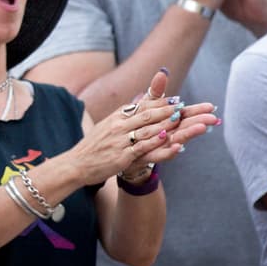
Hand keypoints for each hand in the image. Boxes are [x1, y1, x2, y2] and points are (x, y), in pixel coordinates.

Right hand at [64, 69, 217, 184]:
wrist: (76, 164)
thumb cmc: (95, 146)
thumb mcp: (109, 125)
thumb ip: (127, 114)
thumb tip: (141, 102)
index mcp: (118, 116)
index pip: (143, 106)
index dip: (162, 104)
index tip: (178, 101)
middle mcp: (120, 125)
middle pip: (151, 115)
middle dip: (173, 111)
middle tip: (190, 109)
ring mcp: (121, 140)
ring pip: (149, 129)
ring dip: (171, 124)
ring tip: (188, 120)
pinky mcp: (122, 156)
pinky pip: (143, 147)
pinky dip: (157, 143)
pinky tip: (171, 139)